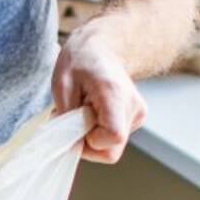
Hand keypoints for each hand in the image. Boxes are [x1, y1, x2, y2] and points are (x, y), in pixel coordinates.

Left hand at [52, 30, 146, 163]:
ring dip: (91, 137)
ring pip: (111, 149)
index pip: (113, 137)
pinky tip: (93, 113)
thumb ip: (66, 118)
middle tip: (74, 121)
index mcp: (115, 95)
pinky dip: (98, 133)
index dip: (91, 141)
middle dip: (87, 144)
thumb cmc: (79, 63)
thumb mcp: (62, 86)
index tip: (76, 125)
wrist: (102, 48)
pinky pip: (113, 141)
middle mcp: (134, 107)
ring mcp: (138, 114)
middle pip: (111, 151)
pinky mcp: (137, 119)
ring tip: (83, 113)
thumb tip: (70, 145)